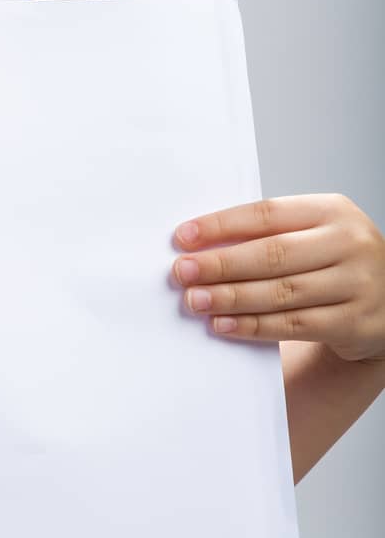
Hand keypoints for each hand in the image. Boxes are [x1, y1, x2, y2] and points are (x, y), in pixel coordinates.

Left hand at [170, 194, 384, 362]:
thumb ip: (270, 234)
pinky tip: (224, 325)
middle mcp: (348, 243)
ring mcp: (356, 284)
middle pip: (271, 254)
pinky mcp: (354, 323)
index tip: (183, 237)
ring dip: (230, 298)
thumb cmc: (336, 260)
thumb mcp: (314, 233)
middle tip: (182, 272)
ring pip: (280, 293)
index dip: (221, 225)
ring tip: (195, 300)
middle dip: (220, 264)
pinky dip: (253, 326)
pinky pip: (293, 325)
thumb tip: (203, 244)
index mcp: (332, 210)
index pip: (267, 213)